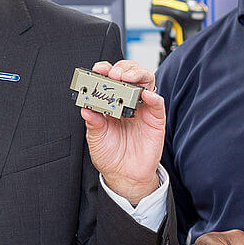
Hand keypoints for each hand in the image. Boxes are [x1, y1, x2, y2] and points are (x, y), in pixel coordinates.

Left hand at [82, 59, 164, 204]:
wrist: (124, 175)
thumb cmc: (110, 155)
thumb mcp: (96, 138)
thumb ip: (93, 122)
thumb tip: (86, 108)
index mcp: (111, 103)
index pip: (110, 79)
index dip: (105, 70)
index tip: (99, 69)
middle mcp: (127, 102)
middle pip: (130, 74)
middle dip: (122, 68)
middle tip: (113, 74)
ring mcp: (142, 109)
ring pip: (146, 82)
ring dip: (137, 75)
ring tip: (127, 78)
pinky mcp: (155, 119)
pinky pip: (158, 103)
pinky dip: (153, 96)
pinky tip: (145, 95)